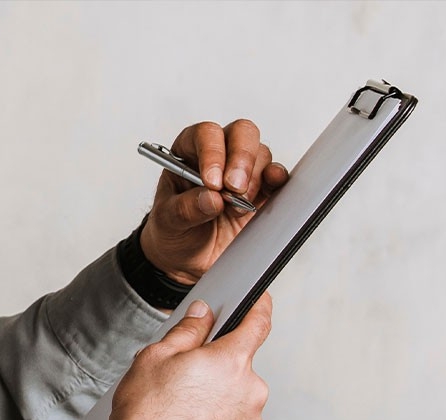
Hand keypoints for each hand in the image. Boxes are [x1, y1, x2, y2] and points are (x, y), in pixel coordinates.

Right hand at [94, 293, 271, 419]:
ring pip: (237, 389)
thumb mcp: (158, 356)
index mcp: (232, 362)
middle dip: (218, 358)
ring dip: (218, 387)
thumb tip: (203, 314)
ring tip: (184, 400)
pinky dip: (219, 412)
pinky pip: (235, 416)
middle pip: (240, 360)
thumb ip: (188, 329)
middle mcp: (249, 390)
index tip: (260, 300)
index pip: (258, 323)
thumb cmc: (146, 416)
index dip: (260, 306)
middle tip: (188, 368)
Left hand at [140, 119, 287, 283]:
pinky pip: (277, 176)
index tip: (212, 182)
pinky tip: (271, 189)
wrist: (188, 259)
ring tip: (237, 208)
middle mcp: (219, 156)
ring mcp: (242, 173)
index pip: (206, 135)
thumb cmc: (173, 231)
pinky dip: (277, 181)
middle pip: (241, 133)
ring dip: (254, 180)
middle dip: (241, 159)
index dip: (212, 153)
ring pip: (261, 153)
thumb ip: (185, 209)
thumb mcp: (168, 222)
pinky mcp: (262, 192)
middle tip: (234, 189)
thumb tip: (210, 198)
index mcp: (188, 152)